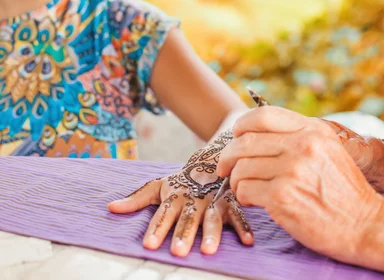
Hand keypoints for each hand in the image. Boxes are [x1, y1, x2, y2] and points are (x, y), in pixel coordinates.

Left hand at [108, 131, 253, 256]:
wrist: (210, 158)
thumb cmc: (181, 180)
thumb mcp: (158, 187)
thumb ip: (136, 199)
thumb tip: (109, 208)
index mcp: (175, 197)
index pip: (163, 215)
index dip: (156, 229)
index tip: (149, 245)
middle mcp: (194, 200)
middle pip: (187, 219)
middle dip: (183, 235)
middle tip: (178, 252)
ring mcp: (213, 201)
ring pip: (212, 219)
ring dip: (212, 234)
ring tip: (208, 251)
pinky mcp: (231, 202)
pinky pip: (239, 215)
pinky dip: (244, 228)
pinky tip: (247, 242)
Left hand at [217, 107, 383, 265]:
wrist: (364, 224)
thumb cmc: (343, 189)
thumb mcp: (328, 148)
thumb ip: (298, 135)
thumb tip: (258, 130)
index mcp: (312, 130)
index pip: (262, 116)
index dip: (241, 125)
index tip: (235, 137)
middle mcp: (302, 145)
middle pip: (245, 141)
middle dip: (228, 155)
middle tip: (223, 166)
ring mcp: (291, 170)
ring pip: (241, 166)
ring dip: (235, 178)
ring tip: (242, 187)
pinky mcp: (282, 197)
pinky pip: (245, 189)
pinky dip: (241, 195)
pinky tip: (251, 200)